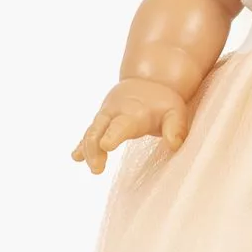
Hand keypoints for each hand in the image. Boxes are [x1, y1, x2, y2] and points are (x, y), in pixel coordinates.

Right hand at [71, 78, 188, 173]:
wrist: (148, 83)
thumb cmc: (163, 102)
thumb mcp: (175, 111)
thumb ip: (175, 127)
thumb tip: (174, 144)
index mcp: (134, 112)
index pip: (121, 124)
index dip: (113, 135)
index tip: (106, 145)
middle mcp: (115, 113)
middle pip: (98, 129)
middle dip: (94, 148)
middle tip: (97, 168)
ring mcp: (105, 117)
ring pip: (90, 132)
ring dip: (87, 150)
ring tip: (95, 169)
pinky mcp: (101, 122)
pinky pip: (88, 134)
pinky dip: (82, 145)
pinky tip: (76, 157)